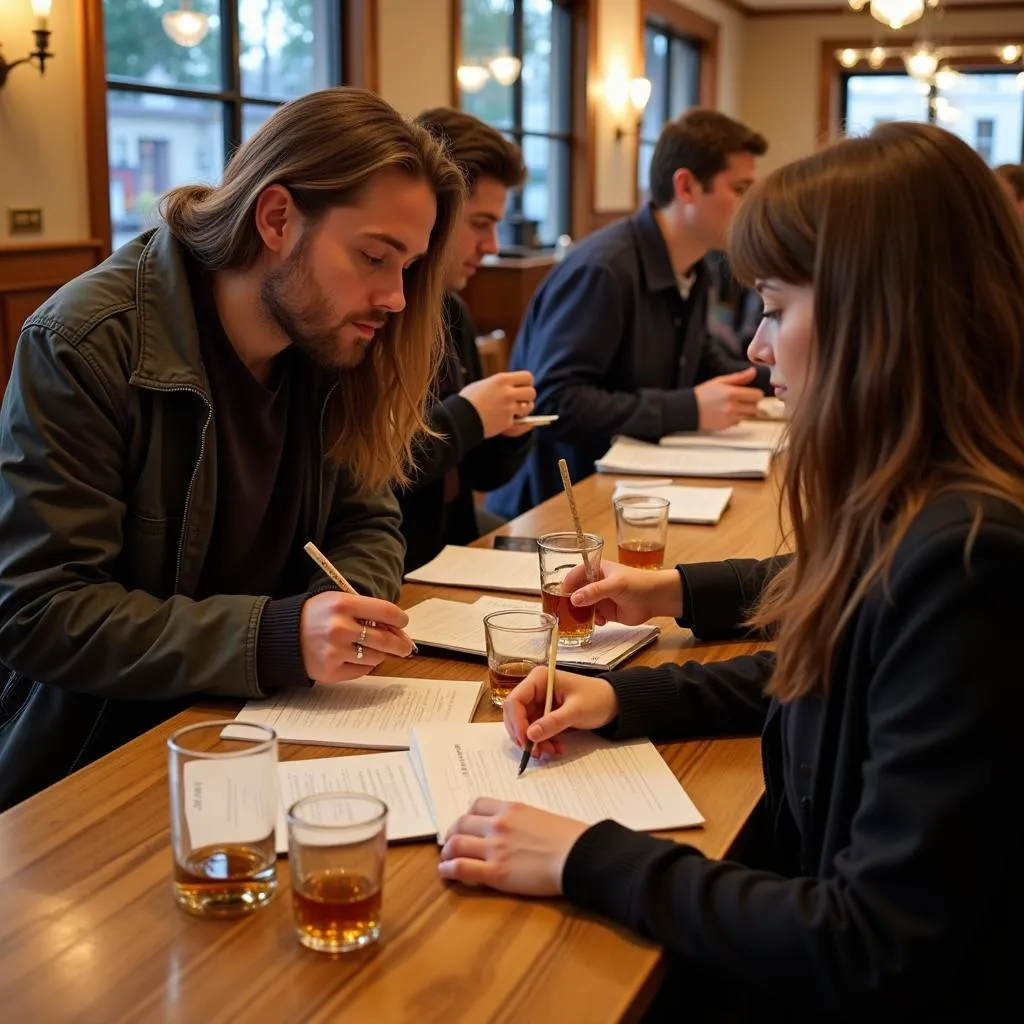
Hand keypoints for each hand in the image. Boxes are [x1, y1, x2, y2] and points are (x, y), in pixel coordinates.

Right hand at [299, 592, 413, 682]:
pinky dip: (363, 664)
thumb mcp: (338, 601)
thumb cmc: (316, 616)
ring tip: (368, 647)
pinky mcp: (331, 671)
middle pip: (386, 639)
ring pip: (376, 657)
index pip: (386, 611)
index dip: (400, 619)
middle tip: (406, 646)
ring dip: (379, 653)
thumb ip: (367, 611)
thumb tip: (398, 629)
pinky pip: (362, 671)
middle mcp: (339, 628)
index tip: (403, 623)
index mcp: (343, 604)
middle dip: (401, 644)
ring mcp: (335, 652)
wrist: (283, 636)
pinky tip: (353, 656)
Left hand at [437, 796, 589, 895]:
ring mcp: (494, 848)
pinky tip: (447, 874)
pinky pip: (461, 868)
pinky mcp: (495, 872)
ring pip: (455, 844)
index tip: (466, 825)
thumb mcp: (541, 817)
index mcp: (511, 808)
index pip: (477, 804)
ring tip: (446, 861)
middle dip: (452, 833)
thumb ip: (521, 821)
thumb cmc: (569, 838)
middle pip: (461, 823)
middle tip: (451, 844)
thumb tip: (514, 830)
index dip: (467, 815)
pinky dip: (448, 870)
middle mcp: (498, 824)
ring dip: (446, 853)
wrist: (578, 856)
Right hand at [460, 371, 536, 438]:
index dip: (527, 383)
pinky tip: (506, 420)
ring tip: (515, 411)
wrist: (460, 417)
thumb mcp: (484, 385)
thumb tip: (513, 387)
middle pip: (531, 392)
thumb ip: (500, 385)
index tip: (522, 388)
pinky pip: (520, 420)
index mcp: (501, 379)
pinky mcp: (507, 421)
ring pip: (529, 407)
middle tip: (521, 401)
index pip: (527, 377)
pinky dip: (516, 421)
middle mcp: (507, 392)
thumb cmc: (468, 400)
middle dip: (528, 397)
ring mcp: (508, 407)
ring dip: (524, 410)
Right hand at [503, 666, 618, 758]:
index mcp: (539, 679)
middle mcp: (535, 689)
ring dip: (535, 742)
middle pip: (516, 715)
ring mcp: (539, 702)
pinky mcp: (544, 713)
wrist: (614, 703)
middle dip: (525, 735)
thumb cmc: (597, 699)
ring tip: (552, 750)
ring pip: (524, 726)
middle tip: (538, 751)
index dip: (516, 722)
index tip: (526, 741)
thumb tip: (530, 735)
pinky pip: (535, 731)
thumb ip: (553, 722)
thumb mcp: (576, 710)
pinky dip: (542, 741)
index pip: (515, 700)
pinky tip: (556, 747)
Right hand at [561, 560, 682, 625]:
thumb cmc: (639, 583)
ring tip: (581, 619)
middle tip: (565, 611)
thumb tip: (574, 599)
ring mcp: (601, 598)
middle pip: (576, 592)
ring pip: (583, 606)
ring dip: (581, 613)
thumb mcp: (615, 584)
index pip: (575, 575)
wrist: (657, 599)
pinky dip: (593, 621)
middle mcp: (596, 583)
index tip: (559, 595)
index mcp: (596, 569)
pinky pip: (593, 617)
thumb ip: (594, 591)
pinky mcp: (607, 612)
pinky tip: (601, 621)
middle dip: (570, 601)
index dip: (566, 584)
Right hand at [693, 367, 762, 430]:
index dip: (755, 394)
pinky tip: (728, 413)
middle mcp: (732, 406)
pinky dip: (737, 419)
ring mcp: (730, 418)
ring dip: (745, 412)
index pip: (757, 395)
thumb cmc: (703, 394)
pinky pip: (739, 422)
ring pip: (749, 416)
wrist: (690, 409)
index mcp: (732, 393)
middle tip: (743, 401)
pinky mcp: (726, 426)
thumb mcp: (720, 381)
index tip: (750, 393)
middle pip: (756, 407)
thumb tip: (753, 372)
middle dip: (751, 404)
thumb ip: (739, 377)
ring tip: (735, 407)